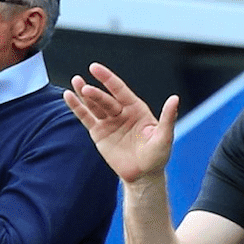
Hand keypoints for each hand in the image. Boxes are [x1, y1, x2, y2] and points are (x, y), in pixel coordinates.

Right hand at [63, 62, 178, 184]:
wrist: (143, 175)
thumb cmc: (157, 156)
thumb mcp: (164, 137)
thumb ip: (168, 117)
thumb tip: (175, 98)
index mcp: (136, 109)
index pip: (119, 90)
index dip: (107, 78)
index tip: (94, 68)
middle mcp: (121, 112)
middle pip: (105, 99)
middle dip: (95, 93)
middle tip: (85, 88)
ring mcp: (109, 122)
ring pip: (94, 105)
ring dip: (83, 95)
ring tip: (75, 83)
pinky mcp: (99, 133)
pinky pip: (86, 118)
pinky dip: (77, 108)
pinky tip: (68, 97)